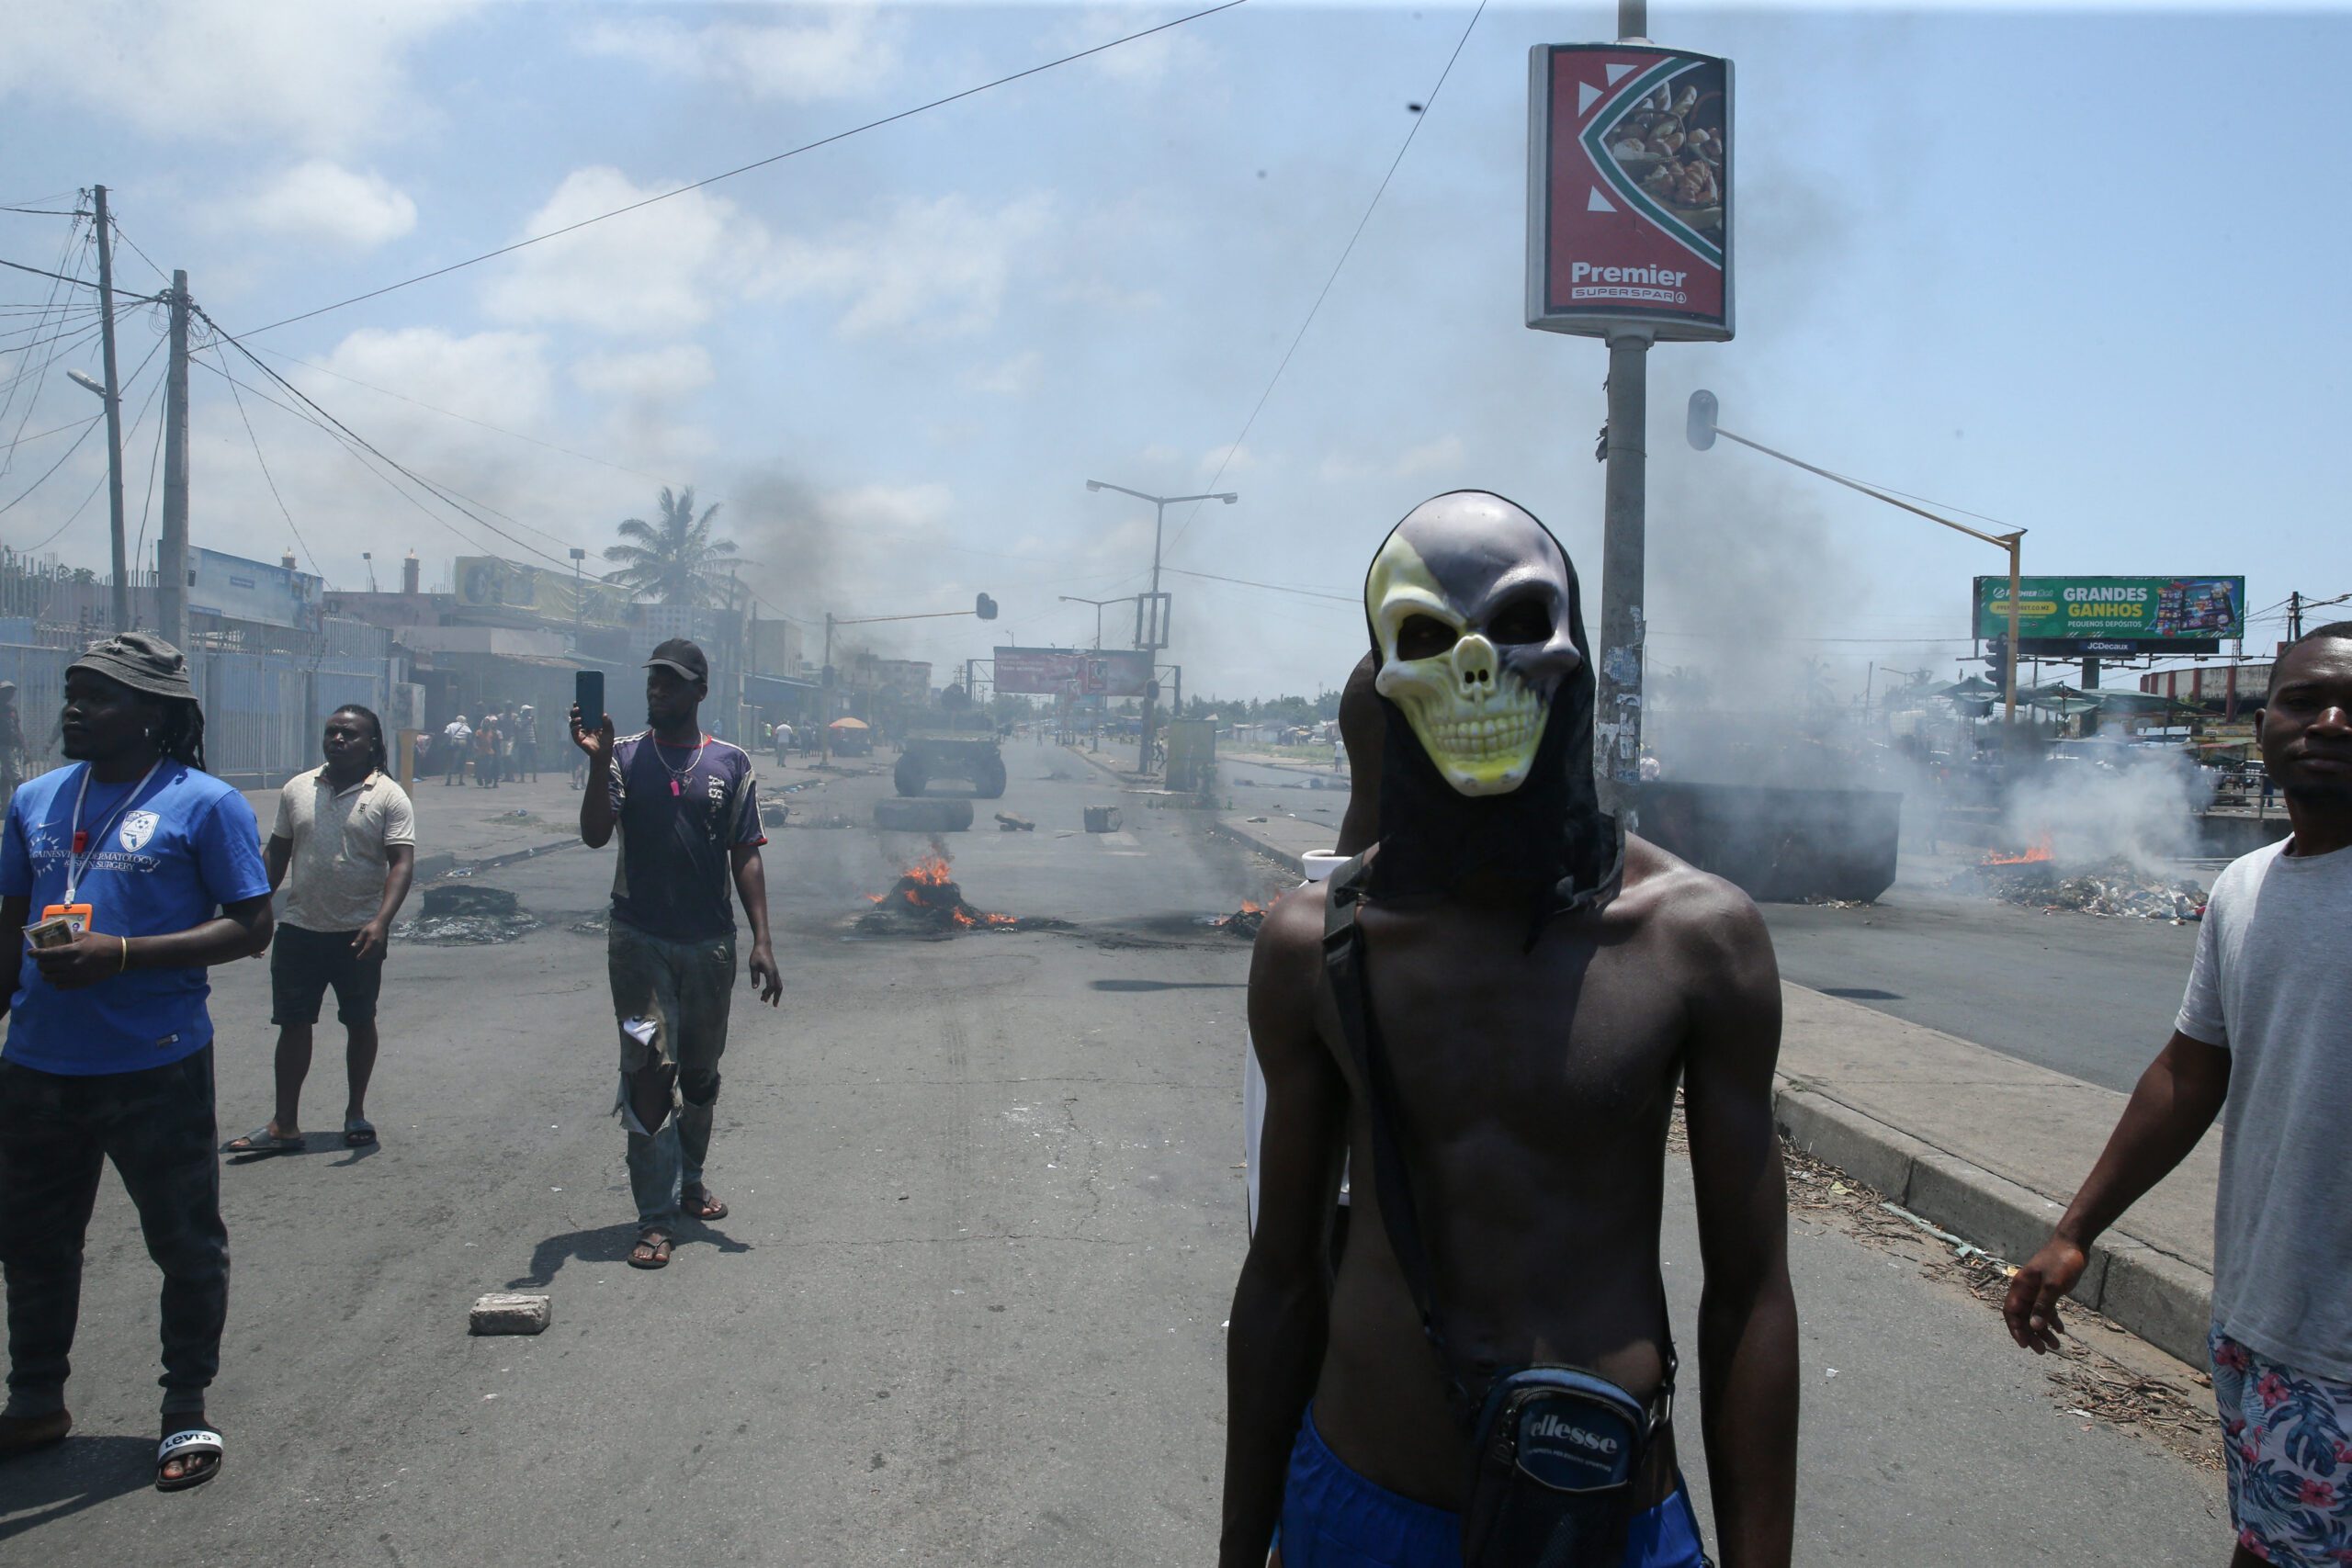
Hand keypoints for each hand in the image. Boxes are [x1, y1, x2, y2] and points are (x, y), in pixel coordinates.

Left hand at [32, 931, 124, 990]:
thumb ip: (69, 938)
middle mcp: (71, 964)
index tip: (31, 953)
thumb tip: (55, 941)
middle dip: (40, 963)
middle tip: (42, 961)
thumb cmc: (103, 942)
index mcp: (73, 951)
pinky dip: (56, 982)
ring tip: (49, 970)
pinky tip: (59, 977)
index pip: (46, 954)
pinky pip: (60, 986)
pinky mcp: (81, 983)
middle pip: (45, 967)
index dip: (35, 954)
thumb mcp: (85, 935)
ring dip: (46, 974)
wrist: (119, 956)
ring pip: (50, 978)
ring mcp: (76, 976)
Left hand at [351, 918, 389, 960]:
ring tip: (366, 957)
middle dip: (366, 956)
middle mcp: (378, 944)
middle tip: (361, 957)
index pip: (366, 950)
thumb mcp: (363, 931)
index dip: (362, 955)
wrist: (382, 923)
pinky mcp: (385, 945)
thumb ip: (358, 939)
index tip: (358, 957)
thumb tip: (352, 946)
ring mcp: (382, 945)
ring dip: (371, 957)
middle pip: (371, 954)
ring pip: (377, 954)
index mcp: (372, 940)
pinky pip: (382, 953)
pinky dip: (379, 956)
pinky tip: (375, 957)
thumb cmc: (371, 927)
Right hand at [569, 704, 614, 761]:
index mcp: (589, 722)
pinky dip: (575, 727)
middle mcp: (582, 726)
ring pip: (572, 723)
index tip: (577, 701)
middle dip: (574, 711)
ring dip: (574, 719)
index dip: (578, 707)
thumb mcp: (609, 730)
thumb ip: (607, 722)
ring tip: (580, 718)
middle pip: (574, 716)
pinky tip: (580, 725)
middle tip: (578, 708)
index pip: (582, 712)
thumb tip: (604, 714)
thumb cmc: (606, 740)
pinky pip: (574, 731)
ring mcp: (579, 732)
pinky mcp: (577, 738)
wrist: (604, 752)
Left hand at [748, 941, 781, 1005]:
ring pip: (778, 985)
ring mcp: (775, 972)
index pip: (771, 985)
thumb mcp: (753, 965)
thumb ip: (754, 977)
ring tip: (766, 1000)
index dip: (768, 993)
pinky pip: (775, 982)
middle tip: (774, 1005)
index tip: (763, 999)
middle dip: (777, 997)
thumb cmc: (757, 954)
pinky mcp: (773, 971)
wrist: (763, 945)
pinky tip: (764, 992)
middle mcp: (775, 972)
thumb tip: (755, 988)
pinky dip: (772, 988)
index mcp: (770, 971)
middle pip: (779, 987)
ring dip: (774, 993)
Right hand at [2002, 1235, 2087, 1353]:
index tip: (2025, 1345)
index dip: (2016, 1330)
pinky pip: (2046, 1308)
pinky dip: (2051, 1320)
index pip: (2011, 1312)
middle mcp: (2025, 1289)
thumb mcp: (2053, 1285)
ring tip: (2056, 1346)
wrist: (2073, 1244)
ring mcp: (2037, 1289)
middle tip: (2043, 1351)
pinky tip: (2060, 1330)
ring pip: (2035, 1315)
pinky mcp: (2048, 1289)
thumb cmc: (2061, 1261)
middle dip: (2032, 1335)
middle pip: (2023, 1317)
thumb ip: (2043, 1306)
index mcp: (2021, 1287)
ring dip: (2043, 1330)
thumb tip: (2034, 1326)